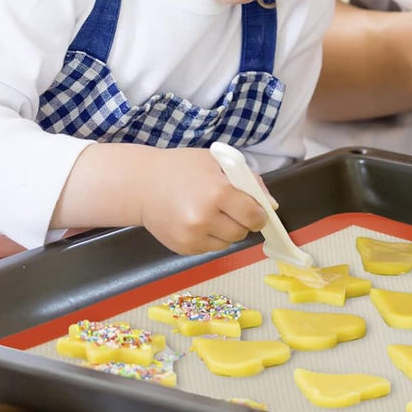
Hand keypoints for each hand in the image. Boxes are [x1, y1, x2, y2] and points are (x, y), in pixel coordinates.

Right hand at [139, 147, 268, 254]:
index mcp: (217, 192)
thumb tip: (270, 205)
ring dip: (227, 230)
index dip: (259, 213)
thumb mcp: (217, 162)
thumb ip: (248, 181)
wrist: (141, 185)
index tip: (257, 210)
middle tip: (231, 208)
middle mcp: (204, 218)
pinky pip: (211, 249)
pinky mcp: (183, 248)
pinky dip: (211, 238)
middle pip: (242, 232)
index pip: (254, 215)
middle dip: (243, 221)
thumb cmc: (181, 168)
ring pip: (228, 242)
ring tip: (211, 213)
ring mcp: (192, 236)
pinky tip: (197, 221)